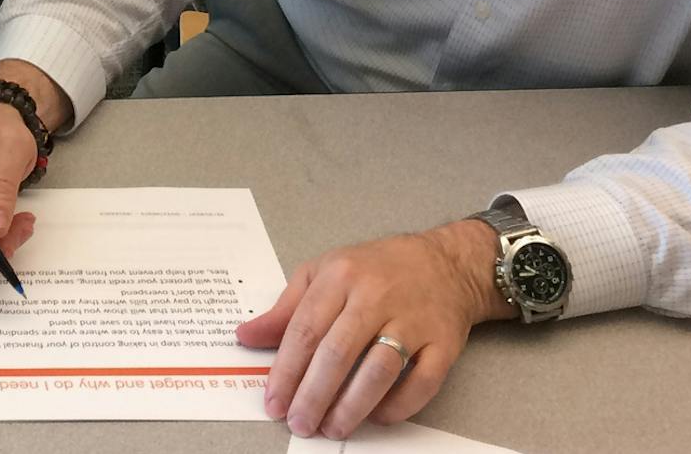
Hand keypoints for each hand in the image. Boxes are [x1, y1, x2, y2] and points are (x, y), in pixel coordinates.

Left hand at [237, 220, 509, 438]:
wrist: (445, 262)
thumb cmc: (376, 269)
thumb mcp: (323, 272)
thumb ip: (285, 308)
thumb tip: (246, 336)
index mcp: (341, 276)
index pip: (306, 330)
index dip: (286, 371)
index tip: (274, 401)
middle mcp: (376, 295)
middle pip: (338, 353)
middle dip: (314, 395)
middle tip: (300, 423)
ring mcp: (413, 319)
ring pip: (379, 369)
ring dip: (352, 406)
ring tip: (332, 427)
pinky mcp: (444, 341)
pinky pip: (422, 381)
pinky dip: (399, 405)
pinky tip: (378, 417)